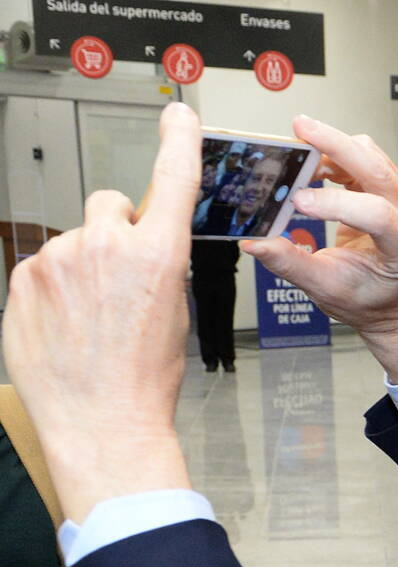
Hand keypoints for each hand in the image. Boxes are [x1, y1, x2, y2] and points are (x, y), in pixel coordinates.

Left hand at [2, 102, 196, 524]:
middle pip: (108, 206)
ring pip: (72, 244)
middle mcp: (106, 245)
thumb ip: (156, 269)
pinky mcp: (24, 277)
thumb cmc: (144, 383)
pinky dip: (51, 292)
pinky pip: (41, 269)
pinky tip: (65, 329)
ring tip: (89, 323)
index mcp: (158, 256)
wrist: (102, 424)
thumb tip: (138, 254)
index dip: (178, 142)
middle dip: (114, 231)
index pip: (172, 180)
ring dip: (80, 270)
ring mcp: (59, 259)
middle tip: (119, 282)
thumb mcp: (174, 318)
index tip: (178, 116)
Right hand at [241, 115, 397, 382]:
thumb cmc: (368, 297)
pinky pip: (365, 156)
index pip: (376, 215)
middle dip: (335, 145)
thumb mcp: (327, 288)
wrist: (389, 299)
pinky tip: (312, 163)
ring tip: (298, 154)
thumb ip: (292, 264)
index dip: (335, 203)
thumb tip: (256, 243)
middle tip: (300, 129)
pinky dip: (335, 152)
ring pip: (370, 155)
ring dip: (332, 146)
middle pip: (376, 169)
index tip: (298, 201)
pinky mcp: (391, 186)